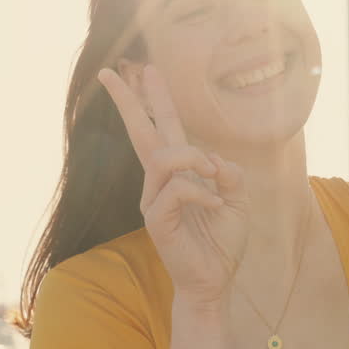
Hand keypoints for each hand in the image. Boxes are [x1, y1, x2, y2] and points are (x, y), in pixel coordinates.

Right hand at [99, 66, 247, 304]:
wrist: (216, 279)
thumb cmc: (224, 240)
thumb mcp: (239, 198)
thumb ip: (230, 174)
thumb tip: (213, 160)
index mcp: (180, 172)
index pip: (165, 128)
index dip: (156, 98)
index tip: (147, 69)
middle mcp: (161, 181)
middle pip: (141, 132)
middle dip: (126, 101)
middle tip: (109, 72)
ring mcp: (154, 199)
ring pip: (163, 158)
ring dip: (192, 158)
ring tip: (214, 174)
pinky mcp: (155, 219)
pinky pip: (176, 190)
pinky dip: (202, 193)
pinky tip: (216, 206)